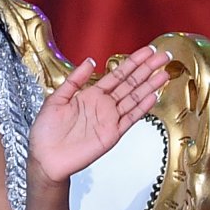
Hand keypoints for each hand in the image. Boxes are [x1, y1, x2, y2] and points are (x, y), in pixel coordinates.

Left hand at [27, 45, 170, 184]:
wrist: (45, 158)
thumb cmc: (46, 131)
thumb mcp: (56, 99)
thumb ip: (75, 80)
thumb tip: (90, 61)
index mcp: (90, 95)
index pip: (117, 75)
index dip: (132, 62)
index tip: (147, 51)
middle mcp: (103, 105)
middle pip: (130, 84)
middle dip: (147, 70)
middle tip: (162, 56)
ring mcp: (109, 119)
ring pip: (134, 99)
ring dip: (149, 86)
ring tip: (164, 74)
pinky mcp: (112, 134)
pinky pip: (129, 119)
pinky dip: (141, 108)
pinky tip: (152, 96)